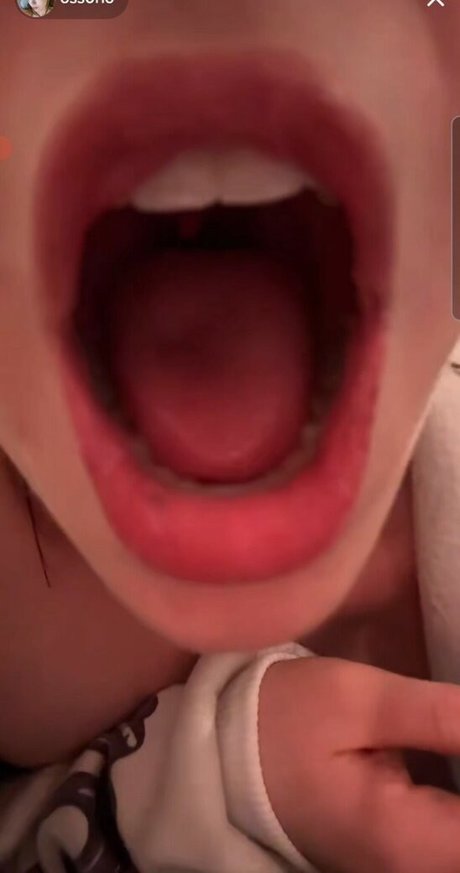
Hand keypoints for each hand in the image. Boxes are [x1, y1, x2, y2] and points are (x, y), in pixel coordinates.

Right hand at [259, 656, 459, 872]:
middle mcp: (408, 871)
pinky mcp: (395, 853)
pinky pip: (445, 836)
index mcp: (403, 840)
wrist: (221, 750)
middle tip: (452, 729)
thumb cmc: (282, 718)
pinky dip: (453, 792)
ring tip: (447, 732)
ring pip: (456, 841)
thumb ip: (440, 714)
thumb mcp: (357, 700)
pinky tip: (449, 754)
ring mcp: (400, 868)